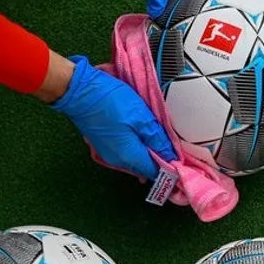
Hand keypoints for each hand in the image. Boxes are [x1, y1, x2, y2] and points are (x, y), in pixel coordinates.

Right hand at [51, 56, 176, 179]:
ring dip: (148, 153)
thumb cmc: (111, 101)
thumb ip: (157, 138)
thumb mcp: (141, 116)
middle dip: (160, 161)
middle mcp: (117, 161)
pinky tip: (142, 137)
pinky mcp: (102, 144)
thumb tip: (171, 156)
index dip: (171, 168)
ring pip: (134, 160)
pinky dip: (136, 147)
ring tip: (161, 141)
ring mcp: (108, 153)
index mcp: (129, 156)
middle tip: (175, 149)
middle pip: (144, 168)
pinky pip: (125, 152)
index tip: (184, 162)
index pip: (155, 172)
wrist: (79, 91)